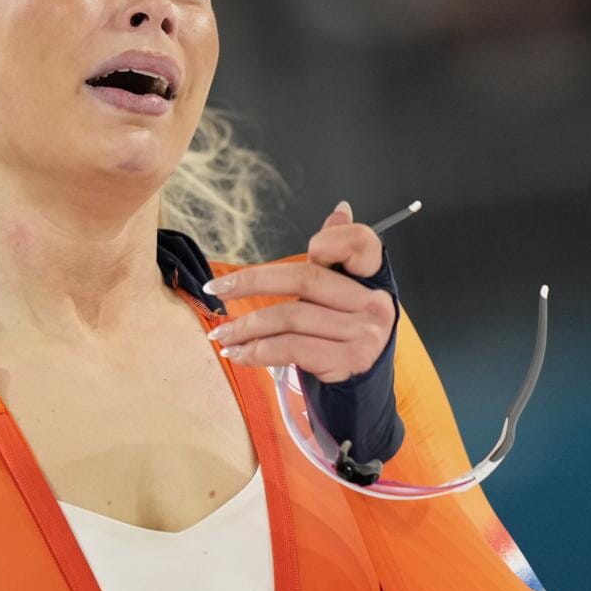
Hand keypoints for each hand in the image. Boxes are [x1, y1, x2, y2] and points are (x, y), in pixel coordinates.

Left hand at [203, 200, 395, 382]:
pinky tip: (238, 353)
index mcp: (374, 277)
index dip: (333, 240)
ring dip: (247, 327)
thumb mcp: (344, 290)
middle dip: (252, 282)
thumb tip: (340, 209)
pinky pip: (292, 348)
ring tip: (221, 333)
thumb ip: (338, 252)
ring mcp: (363, 334)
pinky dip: (258, 351)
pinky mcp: (346, 362)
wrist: (363, 381)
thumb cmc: (345, 328)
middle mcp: (374, 303)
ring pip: (291, 317)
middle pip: (305, 278)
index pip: (361, 243)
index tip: (309, 248)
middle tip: (216, 289)